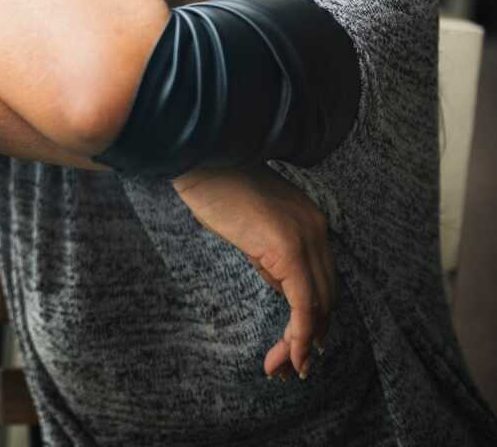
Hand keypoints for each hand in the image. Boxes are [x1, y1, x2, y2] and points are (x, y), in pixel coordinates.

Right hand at [171, 163, 335, 379]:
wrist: (201, 160)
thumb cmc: (215, 188)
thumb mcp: (251, 225)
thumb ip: (271, 252)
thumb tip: (280, 284)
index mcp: (311, 220)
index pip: (323, 279)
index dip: (315, 317)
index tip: (303, 346)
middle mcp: (317, 229)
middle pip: (327, 296)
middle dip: (311, 335)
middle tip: (292, 367)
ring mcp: (306, 238)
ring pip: (318, 305)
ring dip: (302, 342)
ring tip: (284, 369)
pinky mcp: (288, 249)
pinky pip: (303, 303)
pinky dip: (299, 334)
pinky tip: (289, 355)